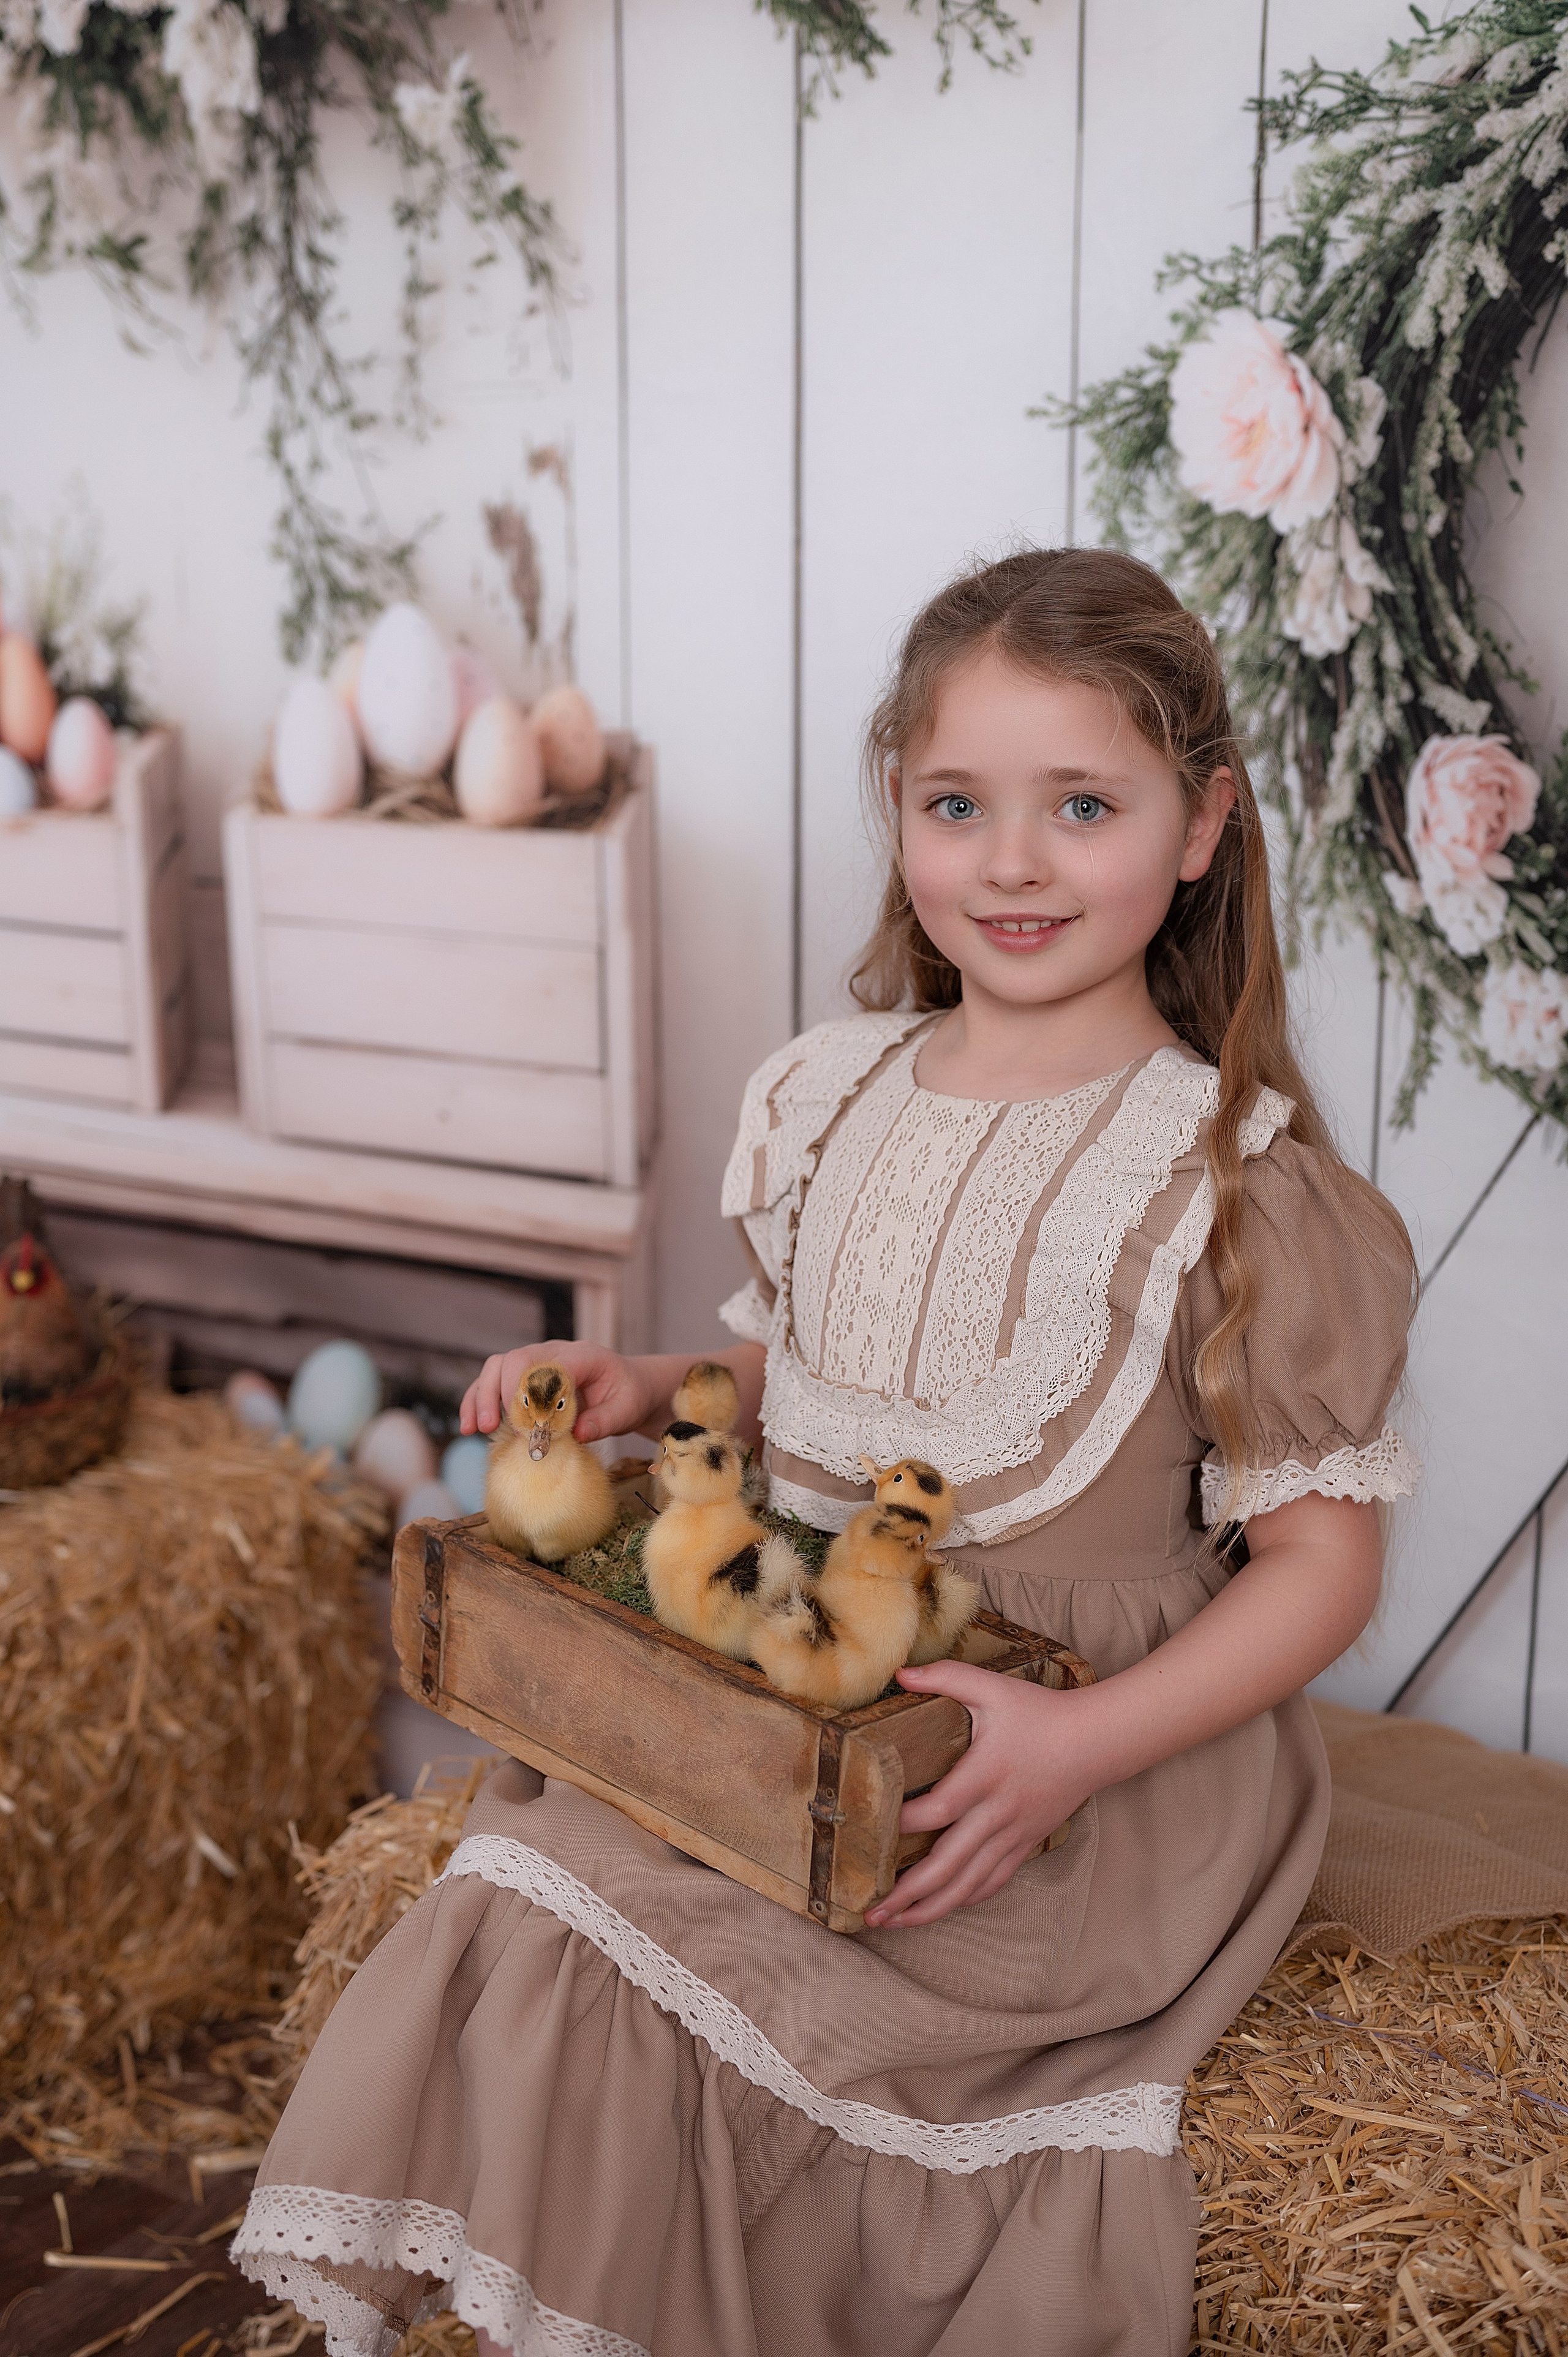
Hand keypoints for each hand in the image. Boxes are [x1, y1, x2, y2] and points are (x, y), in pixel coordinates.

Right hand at [459, 1343, 652, 1444]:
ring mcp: (535, 1362)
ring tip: (476, 1428)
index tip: (535, 1426)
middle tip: (500, 1426)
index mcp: (583, 1355)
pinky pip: (492, 1382)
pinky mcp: (522, 1379)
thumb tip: (578, 1433)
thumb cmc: (627, 1396)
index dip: (538, 1393)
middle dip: (503, 1393)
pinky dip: (476, 1402)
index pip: (551, 1365)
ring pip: (497, 1367)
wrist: (626, 1387)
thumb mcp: (627, 1409)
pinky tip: (469, 1427)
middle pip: (516, 1360)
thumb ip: (606, 1421)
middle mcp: (553, 1352)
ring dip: (482, 1396)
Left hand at [862, 1660, 1098, 1929]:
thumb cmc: (1041, 1713)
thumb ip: (945, 1677)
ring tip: (896, 1923)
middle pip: (948, 1864)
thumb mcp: (992, 1687)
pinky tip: (942, 1907)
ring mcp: (1013, 1834)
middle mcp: (997, 1813)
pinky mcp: (1025, 1843)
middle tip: (871, 1911)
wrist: (1095, 1742)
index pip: (938, 1810)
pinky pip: (993, 1879)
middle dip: (907, 1893)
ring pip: (969, 1884)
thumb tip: (899, 1673)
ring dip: (930, 1908)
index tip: (868, 1831)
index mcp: (984, 1775)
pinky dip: (966, 1897)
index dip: (902, 1824)